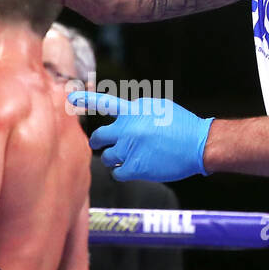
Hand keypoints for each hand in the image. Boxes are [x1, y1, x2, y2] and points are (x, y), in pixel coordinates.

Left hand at [68, 91, 213, 182]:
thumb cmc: (182, 125)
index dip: (85, 99)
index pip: (103, 103)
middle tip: (99, 145)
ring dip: (113, 158)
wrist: (198, 144)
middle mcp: (127, 129)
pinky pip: (117, 173)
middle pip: (98, 137)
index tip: (70, 96)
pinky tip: (131, 169)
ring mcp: (129, 149)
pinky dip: (121, 172)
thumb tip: (125, 116)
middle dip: (97, 142)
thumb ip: (137, 110)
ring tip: (126, 158)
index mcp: (133, 111)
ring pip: (107, 157)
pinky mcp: (135, 168)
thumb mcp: (159, 107)